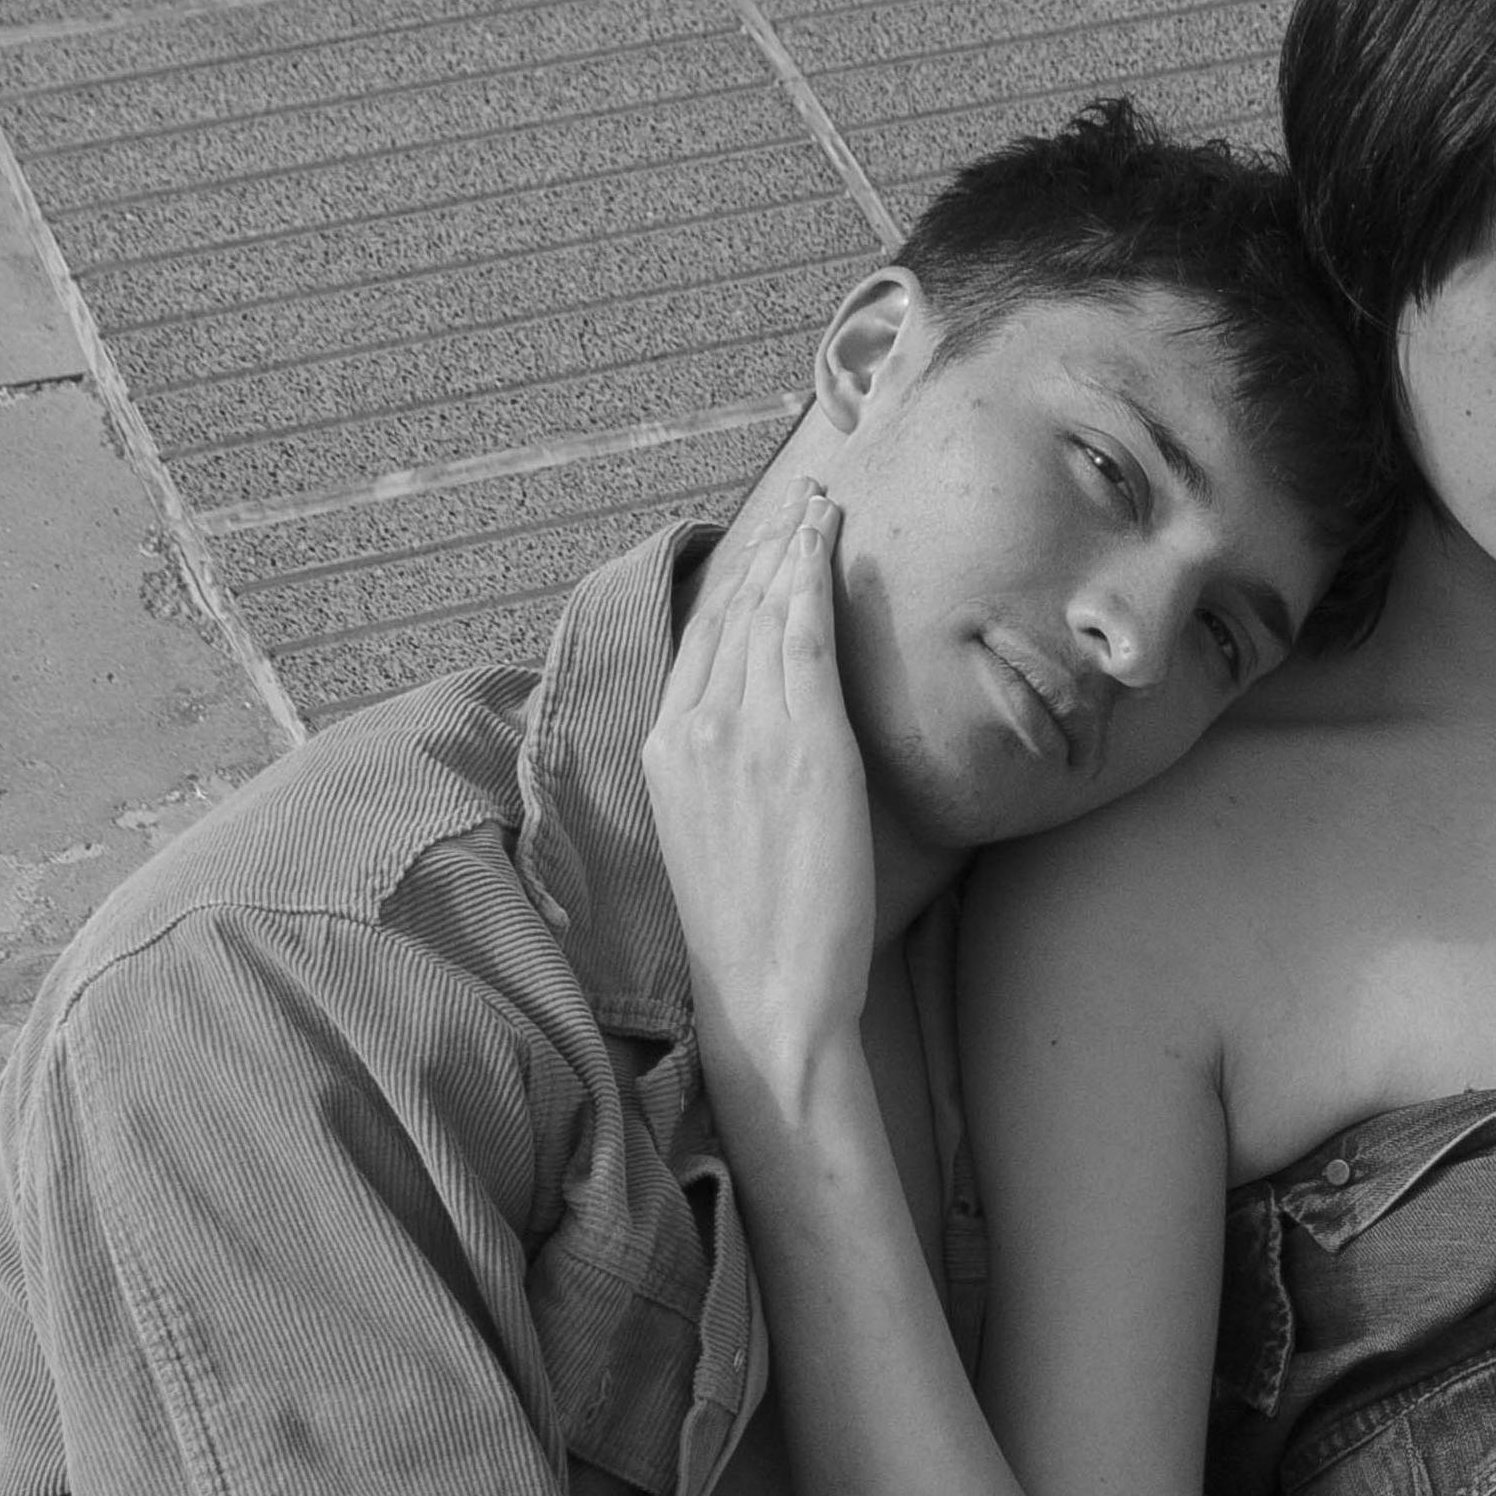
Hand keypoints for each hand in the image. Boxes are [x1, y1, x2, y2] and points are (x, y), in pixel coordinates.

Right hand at [643, 455, 879, 1115]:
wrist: (767, 996)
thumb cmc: (753, 942)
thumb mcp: (713, 843)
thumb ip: (723, 779)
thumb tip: (755, 755)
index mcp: (664, 749)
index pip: (699, 642)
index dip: (732, 585)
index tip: (760, 546)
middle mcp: (692, 725)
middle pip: (729, 611)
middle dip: (765, 547)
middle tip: (801, 499)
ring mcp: (743, 728)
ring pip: (767, 609)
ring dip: (795, 546)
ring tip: (824, 504)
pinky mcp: (801, 741)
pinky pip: (806, 633)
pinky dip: (815, 574)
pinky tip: (832, 539)